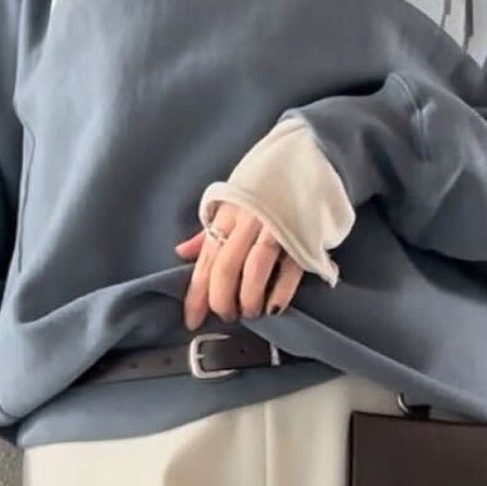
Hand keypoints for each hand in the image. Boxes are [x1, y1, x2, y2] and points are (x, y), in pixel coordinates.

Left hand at [173, 202, 305, 329]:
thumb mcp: (231, 205)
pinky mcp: (303, 236)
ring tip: (249, 312)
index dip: (197, 295)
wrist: (306, 164)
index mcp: (227, 215)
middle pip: (226, 268)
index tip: (192, 321)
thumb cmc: (263, 191)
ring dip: (248, 299)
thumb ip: (208, 233)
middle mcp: (248, 221)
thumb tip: (181, 253)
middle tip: (226, 316)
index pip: (206, 261)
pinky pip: (289, 270)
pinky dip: (280, 292)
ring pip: (254, 269)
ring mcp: (276, 228)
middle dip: (221, 300)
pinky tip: (273, 308)